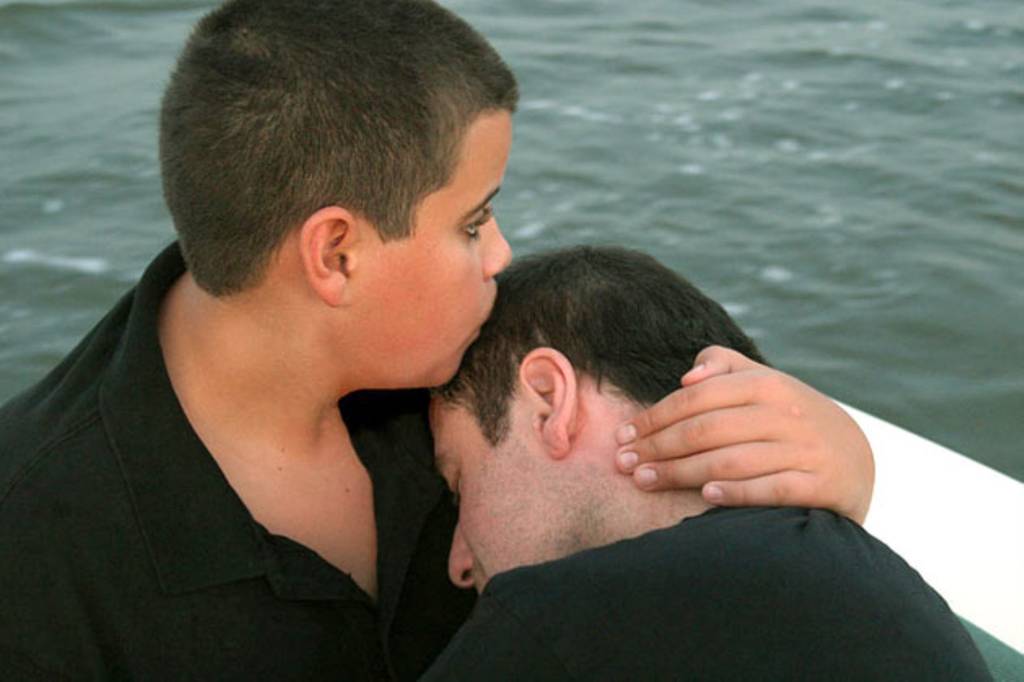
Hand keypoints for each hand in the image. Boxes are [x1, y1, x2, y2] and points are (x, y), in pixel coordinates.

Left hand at [614, 346, 873, 522]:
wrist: (855, 458)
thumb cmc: (789, 419)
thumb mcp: (763, 384)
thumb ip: (724, 367)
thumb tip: (688, 376)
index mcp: (766, 384)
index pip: (696, 399)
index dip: (655, 417)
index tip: (624, 436)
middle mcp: (785, 414)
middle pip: (706, 430)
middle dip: (658, 447)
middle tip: (624, 464)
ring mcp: (805, 450)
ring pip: (731, 460)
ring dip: (681, 473)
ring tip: (645, 482)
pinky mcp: (821, 485)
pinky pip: (772, 489)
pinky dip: (738, 492)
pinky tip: (705, 497)